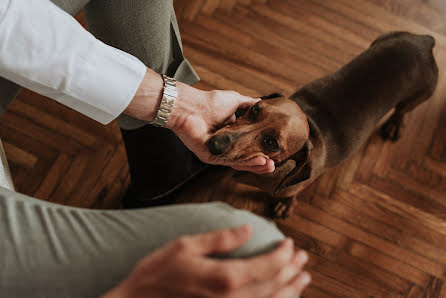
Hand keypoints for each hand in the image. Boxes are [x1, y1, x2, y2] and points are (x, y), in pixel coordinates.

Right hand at [102, 225, 310, 297]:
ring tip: (304, 279)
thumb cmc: (157, 275)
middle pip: (274, 284)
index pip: (268, 265)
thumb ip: (220, 239)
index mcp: (226, 278)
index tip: (289, 242)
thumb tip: (248, 228)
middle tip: (303, 257)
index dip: (284, 253)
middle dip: (292, 269)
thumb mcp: (185, 247)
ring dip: (291, 289)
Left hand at [125, 68, 274, 173]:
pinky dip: (244, 163)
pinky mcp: (210, 156)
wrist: (189, 106)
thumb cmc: (208, 102)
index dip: (260, 149)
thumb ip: (249, 104)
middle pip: (245, 157)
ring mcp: (217, 151)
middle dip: (260, 162)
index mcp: (230, 133)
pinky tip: (258, 161)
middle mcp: (224, 144)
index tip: (274, 151)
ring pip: (238, 162)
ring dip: (255, 165)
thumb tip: (263, 103)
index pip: (247, 145)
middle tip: (274, 164)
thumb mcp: (235, 100)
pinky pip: (229, 162)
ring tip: (269, 165)